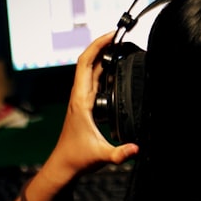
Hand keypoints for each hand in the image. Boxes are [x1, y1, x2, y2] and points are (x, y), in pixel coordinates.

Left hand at [42, 31, 139, 182]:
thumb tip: (137, 148)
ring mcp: (81, 99)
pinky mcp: (85, 105)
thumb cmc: (77, 158)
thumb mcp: (101, 156)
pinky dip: (103, 70)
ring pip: (90, 70)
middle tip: (118, 35)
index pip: (85, 64)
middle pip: (87, 62)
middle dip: (101, 45)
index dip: (97, 46)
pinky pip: (93, 80)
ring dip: (102, 56)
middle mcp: (79, 96)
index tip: (111, 35)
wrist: (64, 166)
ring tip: (119, 46)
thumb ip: (120, 153)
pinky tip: (114, 69)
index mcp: (81, 100)